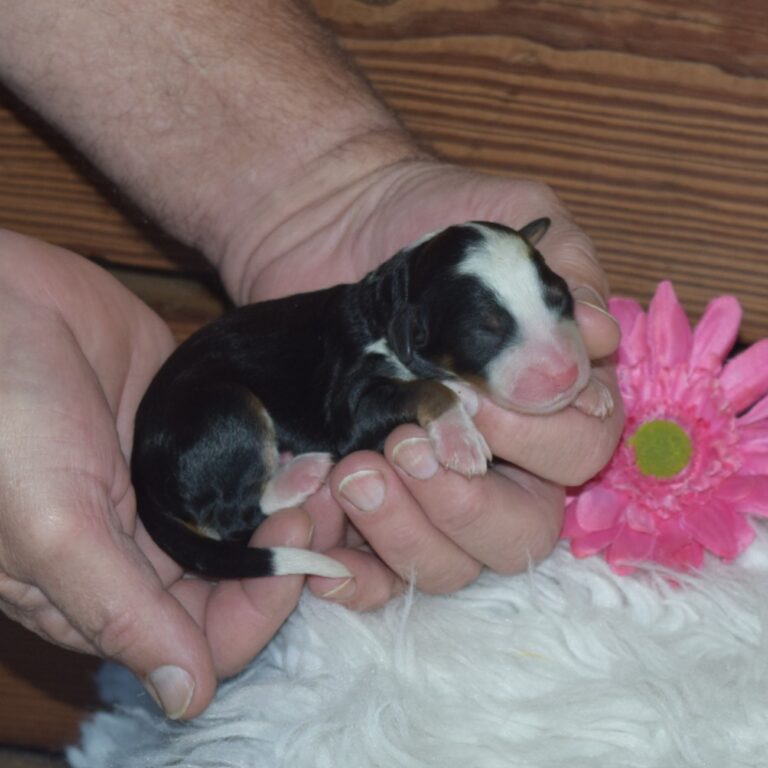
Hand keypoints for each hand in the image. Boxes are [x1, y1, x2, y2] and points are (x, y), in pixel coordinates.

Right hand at [0, 230, 312, 718]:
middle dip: (291, 551)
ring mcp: (173, 488)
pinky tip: (313, 446)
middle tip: (323, 504)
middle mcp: (144, 546)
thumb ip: (119, 609)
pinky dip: (285, 461)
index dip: (259, 608)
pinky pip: (253, 463)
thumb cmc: (5, 413)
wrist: (3, 302)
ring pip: (255, 520)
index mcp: (104, 586)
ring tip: (325, 470)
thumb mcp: (51, 524)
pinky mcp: (193, 435)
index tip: (294, 556)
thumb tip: (188, 700)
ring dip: (296, 504)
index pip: (205, 633)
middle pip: (243, 578)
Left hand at [223, 159, 624, 605]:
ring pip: (450, 566)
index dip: (538, 438)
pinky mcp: (365, 503)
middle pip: (521, 535)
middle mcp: (499, 460)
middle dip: (468, 504)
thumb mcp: (507, 223)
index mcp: (548, 401)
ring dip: (408, 534)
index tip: (475, 394)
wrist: (332, 222)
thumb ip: (560, 272)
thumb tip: (600, 341)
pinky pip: (376, 575)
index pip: (581, 452)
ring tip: (355, 473)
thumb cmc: (428, 220)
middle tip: (409, 446)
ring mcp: (429, 489)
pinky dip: (355, 576)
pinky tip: (325, 551)